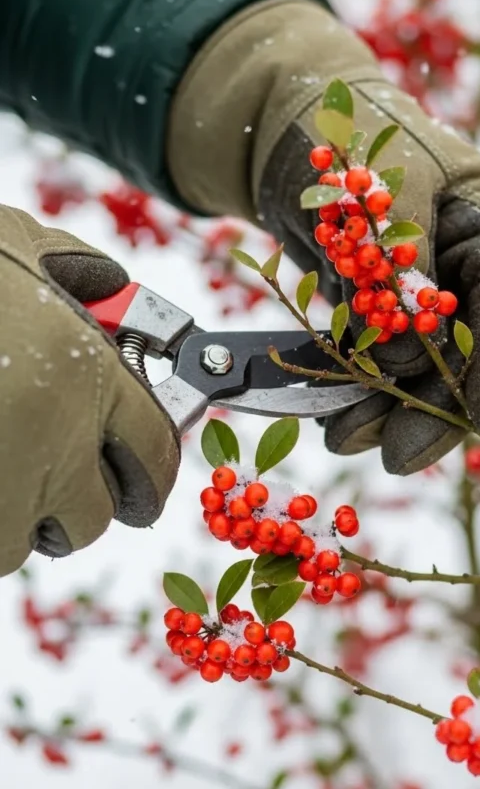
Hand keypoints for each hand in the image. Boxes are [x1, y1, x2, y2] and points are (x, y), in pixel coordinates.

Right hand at [0, 206, 179, 575]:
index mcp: (87, 373)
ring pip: (21, 544)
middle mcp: (54, 440)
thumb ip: (80, 274)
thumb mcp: (20, 243)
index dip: (145, 465)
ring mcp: (1, 486)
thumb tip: (110, 291)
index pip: (156, 456)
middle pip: (93, 518)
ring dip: (11, 519)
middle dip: (72, 501)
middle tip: (43, 466)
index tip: (132, 467)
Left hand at [167, 0, 479, 473]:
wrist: (293, 131)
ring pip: (426, 379)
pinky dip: (364, 399)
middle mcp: (468, 276)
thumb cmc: (350, 132)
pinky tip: (342, 422)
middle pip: (473, 362)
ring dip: (394, 415)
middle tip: (402, 453)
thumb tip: (408, 339)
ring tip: (350, 438)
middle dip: (442, 413)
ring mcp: (427, 304)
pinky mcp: (385, 322)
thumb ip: (405, 256)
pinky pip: (384, 373)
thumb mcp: (387, 179)